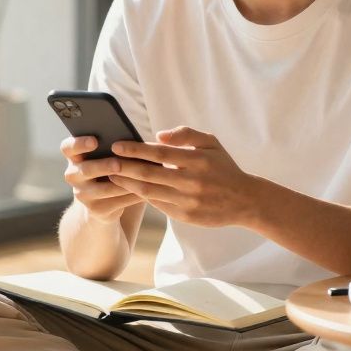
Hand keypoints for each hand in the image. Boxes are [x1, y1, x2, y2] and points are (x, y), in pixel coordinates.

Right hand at [60, 135, 144, 223]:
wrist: (103, 202)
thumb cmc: (109, 168)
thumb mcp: (105, 156)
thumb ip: (113, 147)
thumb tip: (133, 140)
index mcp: (74, 156)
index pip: (68, 147)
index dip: (79, 143)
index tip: (94, 141)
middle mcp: (73, 175)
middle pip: (85, 169)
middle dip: (103, 166)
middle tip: (117, 164)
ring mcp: (83, 194)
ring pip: (104, 189)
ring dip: (123, 183)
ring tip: (140, 177)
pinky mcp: (96, 210)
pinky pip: (116, 202)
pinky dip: (132, 195)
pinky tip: (146, 190)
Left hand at [107, 126, 263, 227]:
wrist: (244, 200)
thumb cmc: (223, 167)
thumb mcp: (211, 143)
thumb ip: (186, 134)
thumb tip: (159, 135)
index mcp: (198, 161)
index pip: (160, 153)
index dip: (136, 149)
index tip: (117, 145)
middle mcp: (192, 182)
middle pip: (150, 174)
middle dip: (125, 167)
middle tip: (106, 161)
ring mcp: (188, 201)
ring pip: (150, 191)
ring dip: (128, 183)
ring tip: (112, 175)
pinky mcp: (186, 216)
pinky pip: (158, 204)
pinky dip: (142, 196)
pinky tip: (130, 189)